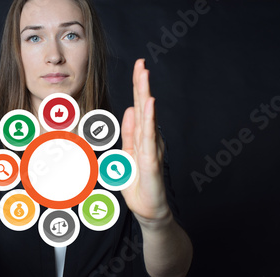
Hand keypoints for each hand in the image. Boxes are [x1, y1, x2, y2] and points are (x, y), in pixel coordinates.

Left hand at [121, 59, 171, 226]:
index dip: (137, 88)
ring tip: (145, 75)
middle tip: (141, 62)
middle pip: (144, 108)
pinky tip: (149, 104)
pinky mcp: (152, 162)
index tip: (138, 67)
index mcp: (141, 137)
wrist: (148, 210)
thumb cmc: (139, 184)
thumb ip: (129, 134)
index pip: (138, 108)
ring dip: (145, 95)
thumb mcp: (127, 155)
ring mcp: (152, 149)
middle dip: (141, 84)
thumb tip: (130, 110)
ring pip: (147, 118)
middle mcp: (149, 140)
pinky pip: (149, 138)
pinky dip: (149, 120)